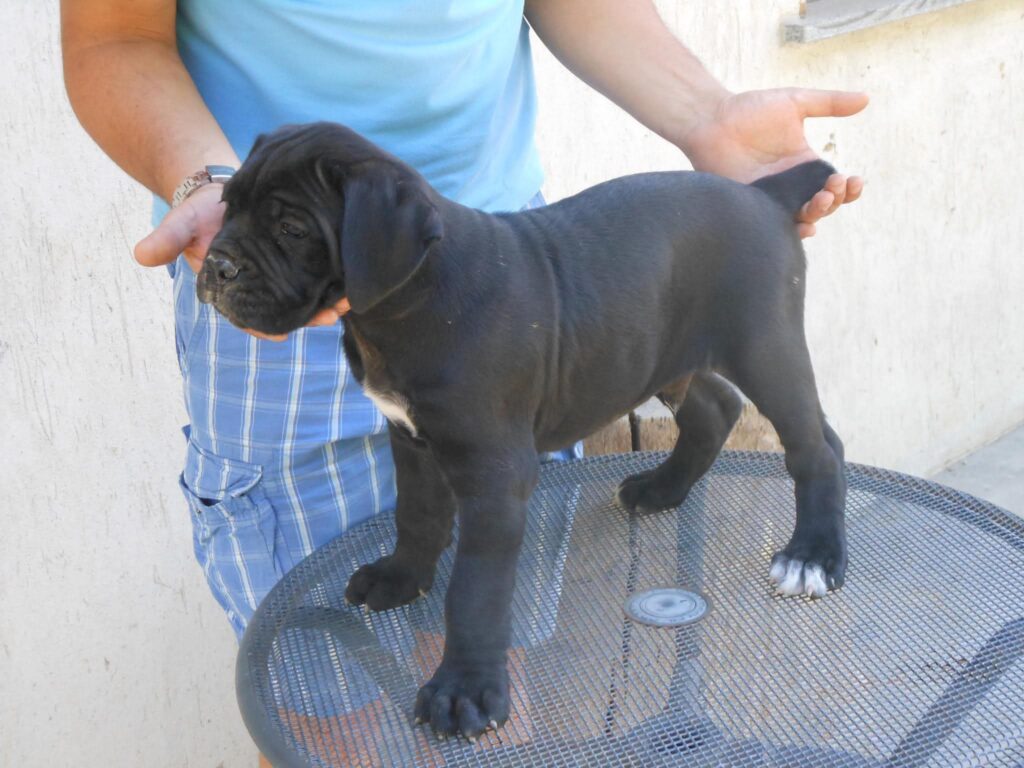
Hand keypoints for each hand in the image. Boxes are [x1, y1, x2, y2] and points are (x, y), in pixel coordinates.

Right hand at [134, 184, 349, 340]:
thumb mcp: (182, 222)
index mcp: (234, 288)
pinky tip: (353, 279)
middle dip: (308, 316)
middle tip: (329, 316)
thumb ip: (167, 239)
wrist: (224, 188)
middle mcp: (261, 285)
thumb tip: (141, 255)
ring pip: (306, 293)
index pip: (248, 317)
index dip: (263, 329)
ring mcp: (281, 272)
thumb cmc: (201, 210)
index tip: (281, 336)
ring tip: (347, 301)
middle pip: (285, 309)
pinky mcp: (299, 255)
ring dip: (327, 300)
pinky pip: (318, 272)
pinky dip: (334, 278)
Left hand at [679, 88, 868, 237]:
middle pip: (823, 205)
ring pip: (802, 217)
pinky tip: (803, 227)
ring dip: (818, 213)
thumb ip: (829, 103)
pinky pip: (773, 224)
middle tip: (834, 186)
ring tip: (820, 201)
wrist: (712, 119)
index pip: (834, 185)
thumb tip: (867, 99)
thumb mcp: (795, 102)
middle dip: (835, 200)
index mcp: (805, 166)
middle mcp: (791, 185)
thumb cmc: (750, 109)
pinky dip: (790, 229)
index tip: (854, 180)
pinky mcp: (751, 206)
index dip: (848, 188)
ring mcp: (771, 197)